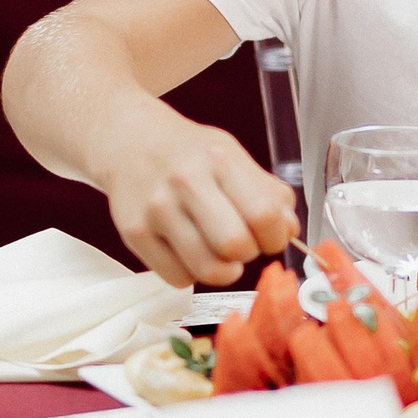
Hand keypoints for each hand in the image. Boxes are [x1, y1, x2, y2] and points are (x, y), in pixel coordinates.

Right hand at [93, 110, 298, 287]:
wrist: (128, 140)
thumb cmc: (187, 153)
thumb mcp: (231, 155)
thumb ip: (267, 191)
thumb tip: (289, 231)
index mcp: (219, 159)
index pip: (264, 215)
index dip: (275, 237)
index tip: (270, 237)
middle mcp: (186, 182)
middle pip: (236, 246)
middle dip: (248, 254)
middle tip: (242, 244)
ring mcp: (157, 209)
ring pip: (207, 269)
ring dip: (223, 270)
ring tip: (219, 253)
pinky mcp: (134, 232)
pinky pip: (177, 278)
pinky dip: (190, 273)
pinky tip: (188, 252)